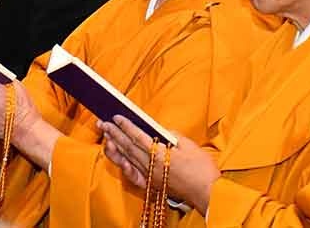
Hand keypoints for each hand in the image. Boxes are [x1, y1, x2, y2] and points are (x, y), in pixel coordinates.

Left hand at [100, 116, 219, 214]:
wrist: (207, 192)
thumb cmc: (201, 168)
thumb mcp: (189, 145)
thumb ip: (171, 136)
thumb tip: (159, 131)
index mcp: (159, 154)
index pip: (137, 137)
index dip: (126, 126)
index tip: (116, 116)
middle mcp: (151, 166)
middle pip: (128, 147)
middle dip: (114, 134)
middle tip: (102, 123)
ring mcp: (149, 176)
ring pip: (127, 160)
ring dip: (114, 148)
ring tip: (105, 137)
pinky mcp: (152, 184)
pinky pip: (133, 175)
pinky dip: (124, 166)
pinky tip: (118, 158)